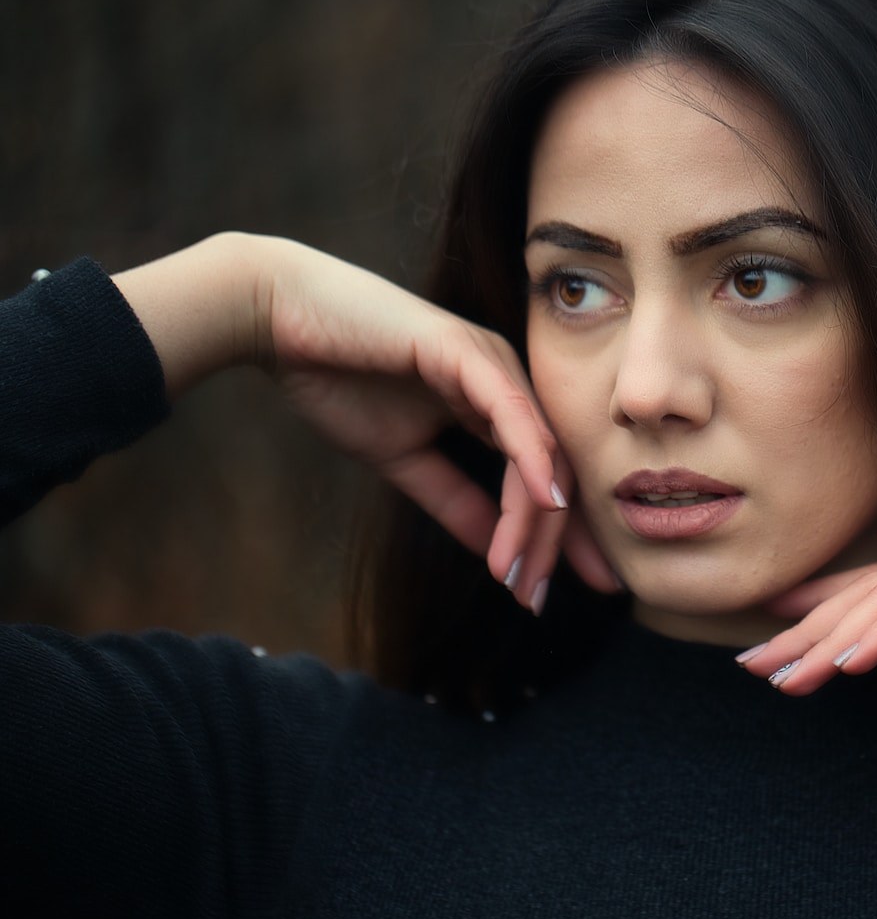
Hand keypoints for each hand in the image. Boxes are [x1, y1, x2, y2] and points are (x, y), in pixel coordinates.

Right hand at [114, 232, 617, 603]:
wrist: (278, 320)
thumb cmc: (339, 379)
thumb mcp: (405, 460)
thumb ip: (454, 500)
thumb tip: (495, 552)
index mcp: (497, 406)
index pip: (542, 480)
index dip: (551, 540)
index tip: (543, 594)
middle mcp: (507, 384)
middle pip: (553, 472)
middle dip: (556, 542)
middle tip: (542, 598)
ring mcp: (493, 363)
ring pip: (539, 450)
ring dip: (535, 520)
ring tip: (524, 573)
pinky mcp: (467, 350)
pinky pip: (512, 412)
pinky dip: (531, 458)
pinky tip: (543, 502)